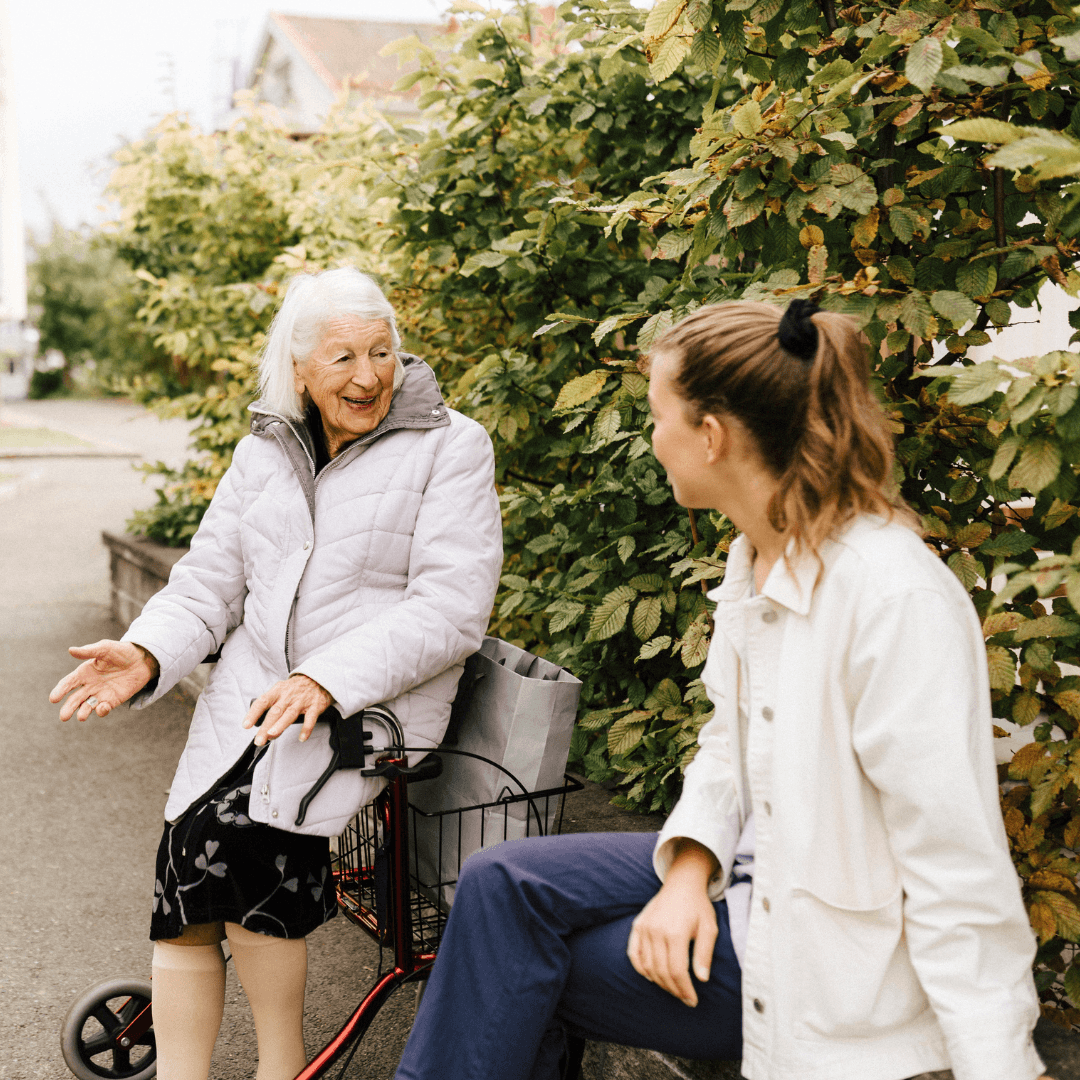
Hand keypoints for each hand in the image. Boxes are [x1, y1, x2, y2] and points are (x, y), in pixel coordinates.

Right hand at [49, 640, 158, 721]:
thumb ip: (89, 651)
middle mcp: (89, 685)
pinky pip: (103, 709)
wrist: (142, 660)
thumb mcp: (105, 648)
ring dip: (82, 712)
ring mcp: (100, 694)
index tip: (53, 699)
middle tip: (63, 717)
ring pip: (86, 707)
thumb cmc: (121, 652)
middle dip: (68, 708)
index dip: (60, 691)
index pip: (68, 683)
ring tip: (81, 717)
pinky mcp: (112, 700)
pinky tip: (102, 707)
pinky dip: (101, 710)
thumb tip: (70, 650)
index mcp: (84, 672)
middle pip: (75, 699)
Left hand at [242, 674, 332, 745]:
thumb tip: (259, 722)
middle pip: (275, 712)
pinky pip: (310, 719)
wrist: (319, 678)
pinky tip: (302, 738)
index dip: (253, 713)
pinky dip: (306, 729)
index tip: (246, 725)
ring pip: (289, 714)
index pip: (262, 702)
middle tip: (259, 740)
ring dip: (280, 725)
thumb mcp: (282, 689)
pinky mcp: (315, 706)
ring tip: (272, 735)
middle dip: (265, 727)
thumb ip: (272, 704)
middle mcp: (288, 696)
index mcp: (278, 691)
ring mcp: (302, 701)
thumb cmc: (297, 687)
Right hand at [627, 839, 719, 1007]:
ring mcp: (644, 928)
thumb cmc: (698, 907)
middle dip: (674, 990)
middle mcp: (656, 931)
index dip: (684, 989)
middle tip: (685, 998)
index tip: (692, 1001)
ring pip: (648, 966)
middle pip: (661, 972)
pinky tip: (652, 977)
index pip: (677, 971)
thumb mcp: (709, 928)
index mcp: (675, 933)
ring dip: (660, 982)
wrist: (682, 883)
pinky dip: (641, 969)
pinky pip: (634, 954)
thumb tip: (702, 979)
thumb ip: (704, 954)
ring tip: (673, 988)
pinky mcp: (637, 926)